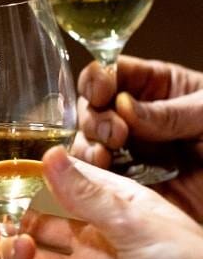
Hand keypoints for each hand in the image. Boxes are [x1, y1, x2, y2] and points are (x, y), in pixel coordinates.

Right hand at [74, 56, 202, 219]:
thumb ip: (170, 112)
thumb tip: (123, 107)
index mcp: (161, 88)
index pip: (115, 73)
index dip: (99, 79)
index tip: (101, 90)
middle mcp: (141, 118)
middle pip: (94, 108)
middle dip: (94, 117)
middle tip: (113, 132)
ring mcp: (137, 152)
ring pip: (91, 142)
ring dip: (87, 146)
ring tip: (104, 154)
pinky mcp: (137, 185)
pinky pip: (104, 177)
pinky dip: (94, 175)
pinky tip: (99, 173)